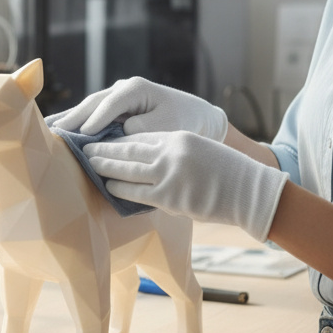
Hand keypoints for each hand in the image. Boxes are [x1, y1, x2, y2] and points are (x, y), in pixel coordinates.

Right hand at [47, 77, 227, 140]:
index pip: (111, 104)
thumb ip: (143, 127)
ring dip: (68, 120)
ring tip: (45, 130)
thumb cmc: (183, 120)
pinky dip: (75, 122)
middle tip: (51, 133)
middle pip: (93, 103)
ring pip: (87, 108)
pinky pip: (90, 115)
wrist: (195, 116)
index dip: (96, 119)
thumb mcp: (167, 124)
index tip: (83, 135)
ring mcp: (115, 97)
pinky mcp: (112, 108)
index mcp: (136, 88)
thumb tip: (121, 130)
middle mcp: (122, 89)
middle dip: (73, 119)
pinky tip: (56, 128)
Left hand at [83, 131, 286, 241]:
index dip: (117, 138)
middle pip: (128, 149)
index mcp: (178, 138)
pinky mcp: (171, 196)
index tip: (100, 138)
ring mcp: (170, 174)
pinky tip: (108, 186)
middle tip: (83, 147)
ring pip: (128, 170)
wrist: (250, 190)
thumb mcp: (198, 151)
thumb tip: (148, 160)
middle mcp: (172, 152)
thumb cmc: (226, 173)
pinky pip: (137, 192)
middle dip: (103, 149)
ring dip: (105, 167)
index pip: (140, 136)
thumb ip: (173, 151)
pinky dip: (119, 189)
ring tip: (88, 164)